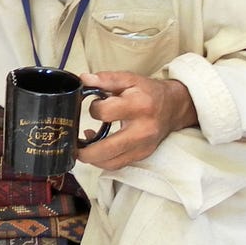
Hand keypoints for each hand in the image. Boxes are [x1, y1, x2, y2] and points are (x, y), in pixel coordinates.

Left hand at [76, 71, 196, 170]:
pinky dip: (103, 161)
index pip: (105, 113)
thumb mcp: (129, 79)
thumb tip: (83, 79)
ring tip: (82, 148)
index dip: (94, 109)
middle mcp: (142, 130)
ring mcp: (143, 147)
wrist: (173, 107)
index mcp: (138, 106)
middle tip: (72, 143)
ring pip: (111, 163)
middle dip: (85, 151)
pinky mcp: (142, 155)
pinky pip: (118, 165)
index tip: (94, 105)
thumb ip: (106, 79)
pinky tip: (96, 149)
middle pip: (108, 149)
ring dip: (92, 159)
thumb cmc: (148, 92)